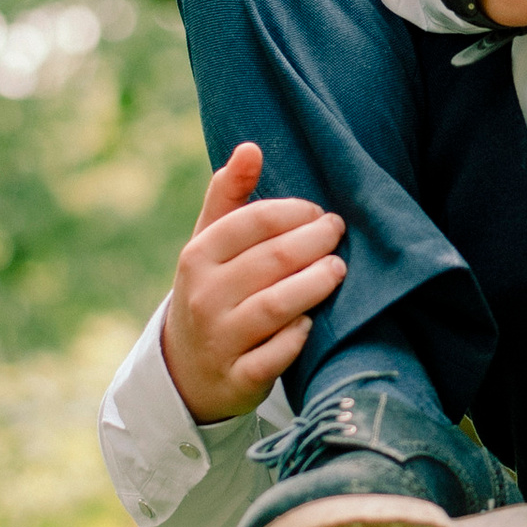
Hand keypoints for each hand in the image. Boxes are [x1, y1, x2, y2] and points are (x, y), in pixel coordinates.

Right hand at [160, 143, 346, 421]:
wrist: (186, 371)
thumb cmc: (212, 290)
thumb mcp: (209, 243)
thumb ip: (229, 195)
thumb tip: (250, 147)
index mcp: (198, 257)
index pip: (251, 223)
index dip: (293, 213)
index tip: (318, 212)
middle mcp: (204, 298)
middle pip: (271, 262)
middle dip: (313, 243)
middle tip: (338, 233)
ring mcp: (220, 340)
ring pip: (275, 307)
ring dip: (314, 285)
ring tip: (339, 270)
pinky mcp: (238, 379)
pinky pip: (274, 357)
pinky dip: (296, 338)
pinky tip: (313, 322)